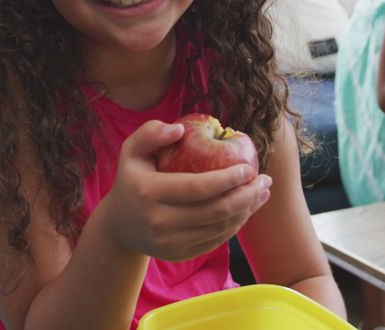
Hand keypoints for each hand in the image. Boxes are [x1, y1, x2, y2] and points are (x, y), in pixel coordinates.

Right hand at [103, 120, 271, 261]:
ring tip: (262, 192)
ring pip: (220, 228)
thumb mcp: (131, 150)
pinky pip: (215, 240)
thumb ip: (151, 132)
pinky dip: (236, 224)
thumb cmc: (132, 179)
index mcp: (148, 193)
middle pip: (215, 211)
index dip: (228, 179)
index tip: (249, 168)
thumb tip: (180, 129)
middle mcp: (159, 222)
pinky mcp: (179, 255)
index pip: (198, 188)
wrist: (119, 226)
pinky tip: (247, 208)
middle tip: (265, 179)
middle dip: (247, 195)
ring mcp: (169, 243)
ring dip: (247, 210)